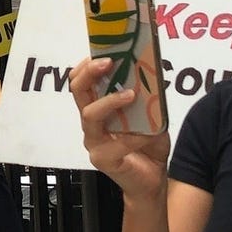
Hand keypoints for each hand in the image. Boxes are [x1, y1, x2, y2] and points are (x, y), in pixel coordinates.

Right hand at [72, 57, 171, 203]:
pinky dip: (133, 137)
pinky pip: (115, 144)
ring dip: (109, 101)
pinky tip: (146, 136)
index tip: (102, 51)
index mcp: (98, 108)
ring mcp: (94, 141)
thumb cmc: (149, 145)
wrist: (153, 180)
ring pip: (90, 115)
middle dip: (90, 73)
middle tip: (107, 63)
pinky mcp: (103, 159)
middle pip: (77, 92)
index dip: (86, 65)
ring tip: (130, 95)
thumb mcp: (151, 114)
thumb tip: (151, 71)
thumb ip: (147, 97)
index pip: (81, 81)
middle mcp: (91, 122)